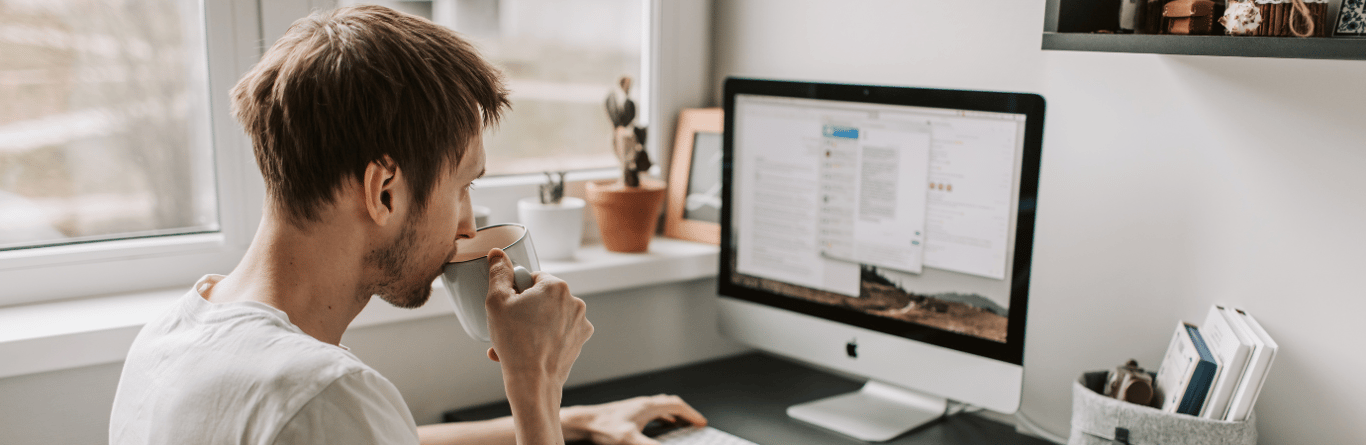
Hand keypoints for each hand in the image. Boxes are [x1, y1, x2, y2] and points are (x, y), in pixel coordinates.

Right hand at [484, 248, 592, 386]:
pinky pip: (558, 331)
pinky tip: (528, 351)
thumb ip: (498, 273)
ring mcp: (580, 322)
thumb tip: (497, 254)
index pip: (531, 278)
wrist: (533, 382)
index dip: (516, 292)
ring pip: (549, 316)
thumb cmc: (514, 342)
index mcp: (556, 286)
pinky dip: (544, 338)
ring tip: (514, 343)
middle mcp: (574, 301)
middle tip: (508, 327)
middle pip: (541, 297)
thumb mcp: (497, 302)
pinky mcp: (580, 340)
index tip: (509, 308)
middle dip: (524, 310)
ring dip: (531, 325)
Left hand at [561, 395, 707, 444]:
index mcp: (648, 407)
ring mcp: (636, 408)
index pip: (677, 406)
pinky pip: (652, 412)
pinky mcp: (629, 413)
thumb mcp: (631, 441)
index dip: (692, 415)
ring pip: (661, 408)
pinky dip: (661, 418)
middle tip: (694, 423)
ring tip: (681, 424)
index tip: (701, 423)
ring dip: (674, 415)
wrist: (584, 423)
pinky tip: (658, 426)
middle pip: (671, 404)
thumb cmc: (604, 429)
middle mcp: (643, 404)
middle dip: (685, 413)